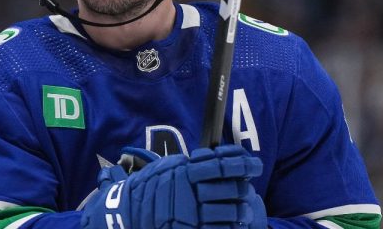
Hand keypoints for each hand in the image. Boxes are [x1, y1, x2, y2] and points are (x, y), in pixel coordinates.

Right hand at [80, 144, 266, 228]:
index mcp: (187, 172)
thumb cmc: (151, 186)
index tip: (254, 165)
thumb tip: (222, 159)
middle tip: (246, 189)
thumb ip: (193, 164)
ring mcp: (191, 214)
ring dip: (241, 211)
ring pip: (230, 212)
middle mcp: (191, 192)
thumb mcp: (170, 167)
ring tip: (242, 210)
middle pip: (232, 188)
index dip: (243, 164)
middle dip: (244, 189)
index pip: (223, 165)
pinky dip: (229, 227)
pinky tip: (233, 224)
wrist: (128, 211)